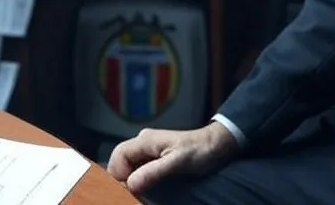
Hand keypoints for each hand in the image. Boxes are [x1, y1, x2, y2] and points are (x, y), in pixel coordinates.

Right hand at [107, 121, 239, 195]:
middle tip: (132, 195)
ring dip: (130, 180)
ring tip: (138, 194)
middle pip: (120, 161)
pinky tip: (145, 189)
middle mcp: (144, 143)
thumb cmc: (199, 151)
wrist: (216, 146)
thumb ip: (153, 171)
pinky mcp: (154, 158)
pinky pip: (138, 168)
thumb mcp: (177, 162)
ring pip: (128, 166)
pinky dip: (137, 179)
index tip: (128, 190)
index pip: (118, 155)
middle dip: (122, 178)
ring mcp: (149, 150)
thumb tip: (130, 184)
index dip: (118, 174)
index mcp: (145, 140)